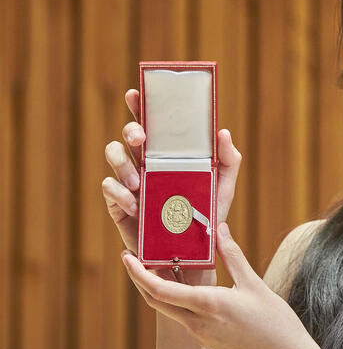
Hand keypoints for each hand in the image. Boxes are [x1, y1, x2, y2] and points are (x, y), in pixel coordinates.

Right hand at [102, 88, 242, 284]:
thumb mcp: (223, 187)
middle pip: (128, 135)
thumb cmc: (206, 217)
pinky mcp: (120, 204)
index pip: (153, 123)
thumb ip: (228, 160)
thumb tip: (222, 132)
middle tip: (141, 138)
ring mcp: (131, 182)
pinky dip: (119, 192)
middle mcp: (146, 163)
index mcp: (168, 154)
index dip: (141, 105)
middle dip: (130, 130)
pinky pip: (109, 188)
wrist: (190, 255)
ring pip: (113, 156)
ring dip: (122, 163)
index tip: (136, 93)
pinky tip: (135, 204)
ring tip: (139, 182)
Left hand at [120, 222, 314, 348]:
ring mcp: (201, 334)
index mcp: (207, 305)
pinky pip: (183, 316)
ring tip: (157, 265)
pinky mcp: (207, 340)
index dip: (138, 273)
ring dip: (158, 289)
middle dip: (139, 279)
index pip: (160, 290)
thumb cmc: (275, 322)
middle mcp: (198, 323)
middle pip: (156, 301)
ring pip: (169, 309)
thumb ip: (232, 255)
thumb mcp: (254, 283)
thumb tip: (219, 228)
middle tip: (132, 257)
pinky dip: (176, 299)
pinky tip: (184, 286)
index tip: (127, 256)